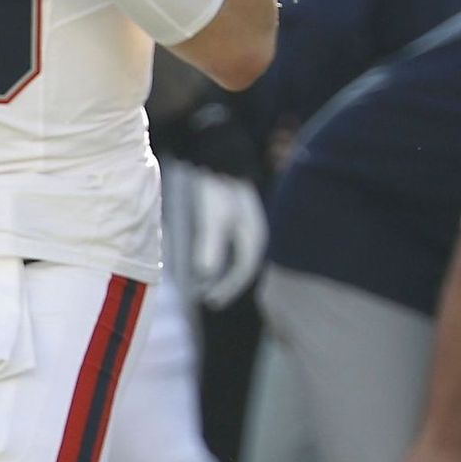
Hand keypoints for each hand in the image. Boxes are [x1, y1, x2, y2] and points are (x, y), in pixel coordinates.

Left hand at [188, 168, 267, 307]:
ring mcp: (247, 228)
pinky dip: (222, 262)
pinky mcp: (237, 222)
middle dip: (227, 286)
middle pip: (243, 269)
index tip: (211, 300)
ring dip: (224, 276)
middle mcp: (254, 235)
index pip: (243, 271)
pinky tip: (207, 267)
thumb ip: (210, 246)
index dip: (228, 289)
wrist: (219, 161)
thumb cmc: (217, 191)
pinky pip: (233, 250)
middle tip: (209, 300)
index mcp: (253, 237)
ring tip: (207, 288)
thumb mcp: (213, 219)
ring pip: (238, 260)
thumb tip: (206, 273)